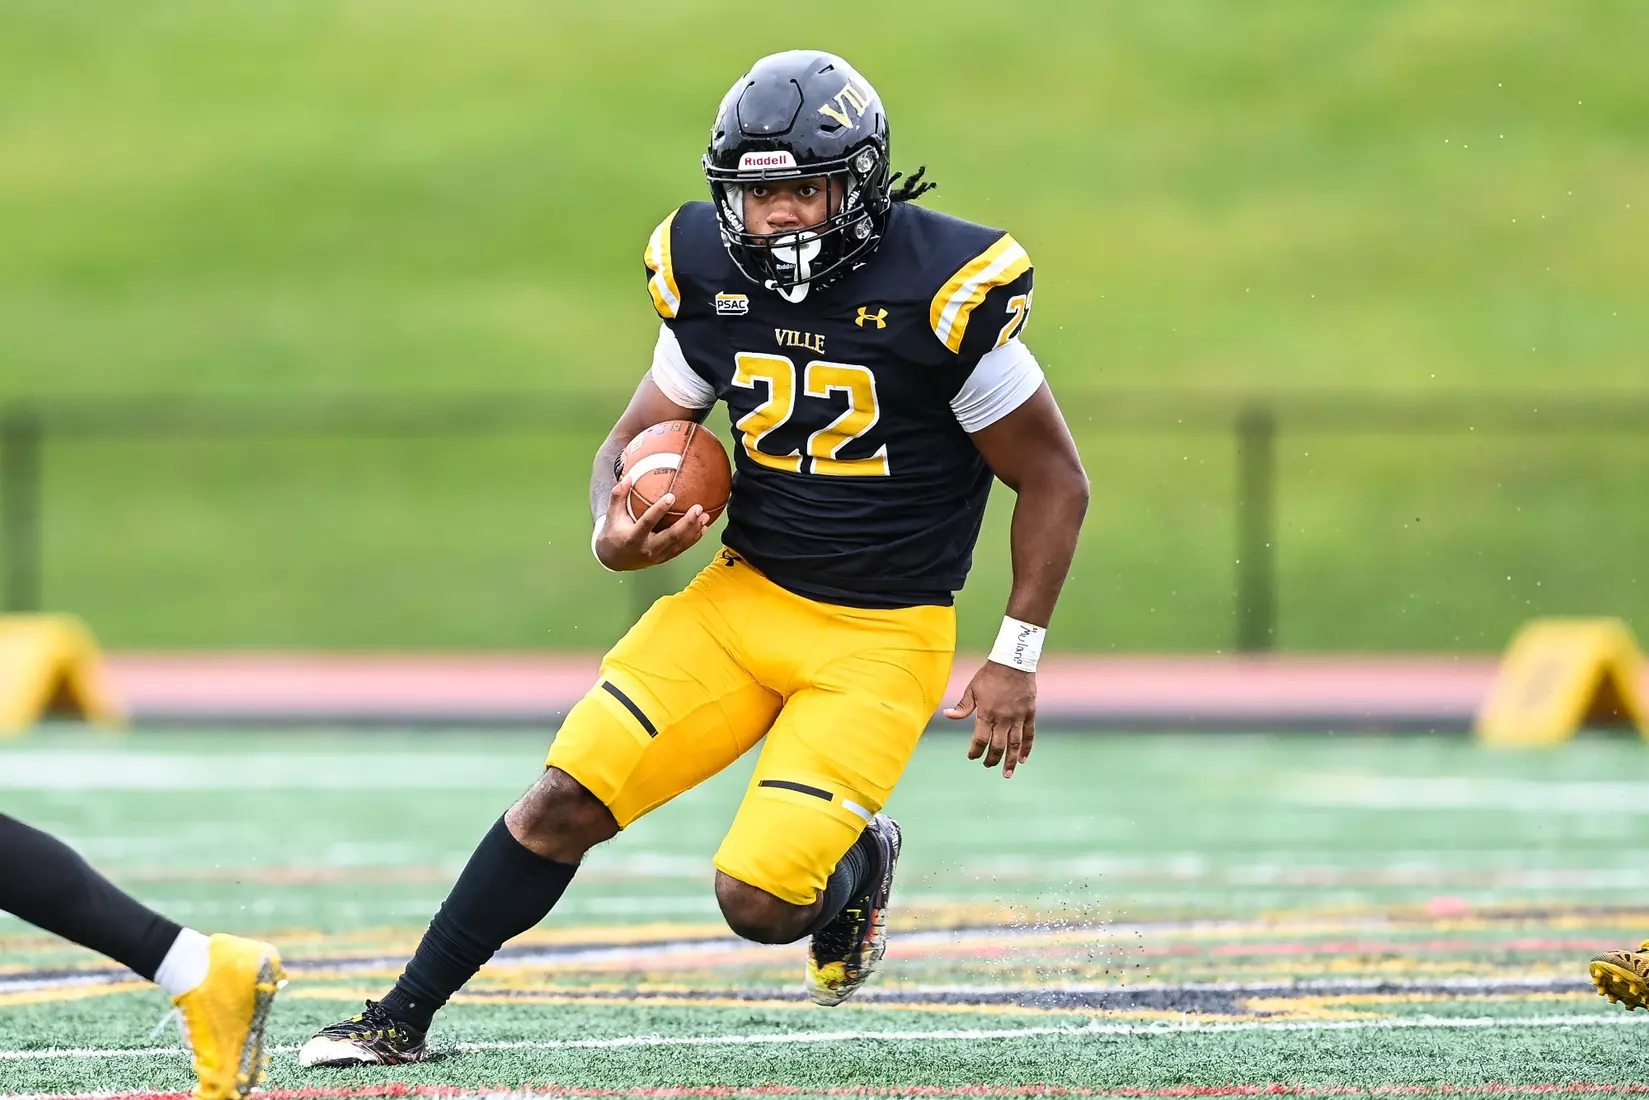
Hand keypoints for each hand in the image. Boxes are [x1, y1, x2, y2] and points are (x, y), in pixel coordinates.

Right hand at [594, 475, 711, 570]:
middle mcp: (647, 548)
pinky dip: (694, 539)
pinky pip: (681, 549)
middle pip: (671, 536)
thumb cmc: (614, 532)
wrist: (615, 559)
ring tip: (705, 516)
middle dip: (687, 523)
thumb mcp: (612, 514)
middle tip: (698, 508)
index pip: (648, 522)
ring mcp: (657, 556)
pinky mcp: (664, 558)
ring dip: (694, 530)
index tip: (671, 496)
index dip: (659, 510)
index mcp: (633, 537)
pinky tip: (703, 528)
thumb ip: (618, 495)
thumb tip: (628, 476)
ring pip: (679, 544)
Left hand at [943, 661, 1036, 778]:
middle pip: (998, 746)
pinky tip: (1024, 759)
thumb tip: (947, 715)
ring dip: (1011, 761)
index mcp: (986, 713)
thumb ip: (962, 707)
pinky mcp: (1029, 714)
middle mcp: (1003, 719)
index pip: (980, 740)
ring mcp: (1017, 717)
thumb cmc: (989, 675)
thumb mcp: (972, 689)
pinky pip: (1029, 735)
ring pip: (1015, 745)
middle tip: (988, 766)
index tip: (972, 756)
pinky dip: (1027, 748)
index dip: (975, 751)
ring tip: (1007, 774)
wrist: (1013, 662)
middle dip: (992, 759)